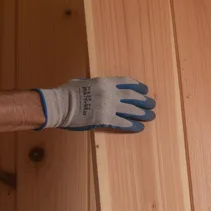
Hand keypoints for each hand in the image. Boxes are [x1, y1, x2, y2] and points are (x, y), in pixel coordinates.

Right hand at [36, 77, 155, 132]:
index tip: (145, 90)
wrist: (58, 105)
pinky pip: (123, 122)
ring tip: (151, 116)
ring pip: (132, 110)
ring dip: (143, 113)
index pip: (127, 82)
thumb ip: (92, 84)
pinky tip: (140, 127)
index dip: (138, 86)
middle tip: (152, 104)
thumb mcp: (81, 82)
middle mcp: (110, 93)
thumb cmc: (65, 93)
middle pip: (133, 96)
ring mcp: (109, 106)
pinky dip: (133, 125)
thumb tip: (93, 85)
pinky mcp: (105, 119)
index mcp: (105, 82)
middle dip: (144, 101)